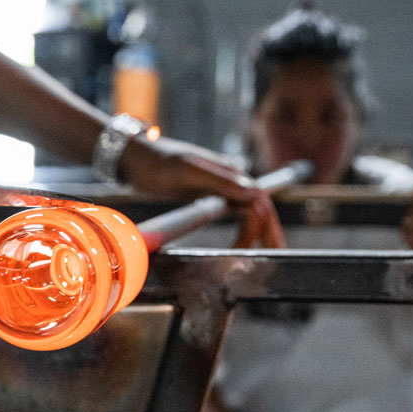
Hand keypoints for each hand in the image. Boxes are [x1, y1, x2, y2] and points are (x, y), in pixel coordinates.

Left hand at [123, 136, 285, 248]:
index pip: (256, 202)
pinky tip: (243, 243)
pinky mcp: (208, 194)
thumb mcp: (186, 170)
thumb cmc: (156, 162)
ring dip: (258, 232)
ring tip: (265, 254)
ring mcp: (219, 186)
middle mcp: (229, 178)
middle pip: (258, 207)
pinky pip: (233, 213)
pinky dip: (242, 228)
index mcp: (228, 172)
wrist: (133, 156)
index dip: (257, 228)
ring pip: (248, 211)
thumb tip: (255, 192)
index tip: (243, 252)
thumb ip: (220, 180)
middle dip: (269, 232)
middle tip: (278, 256)